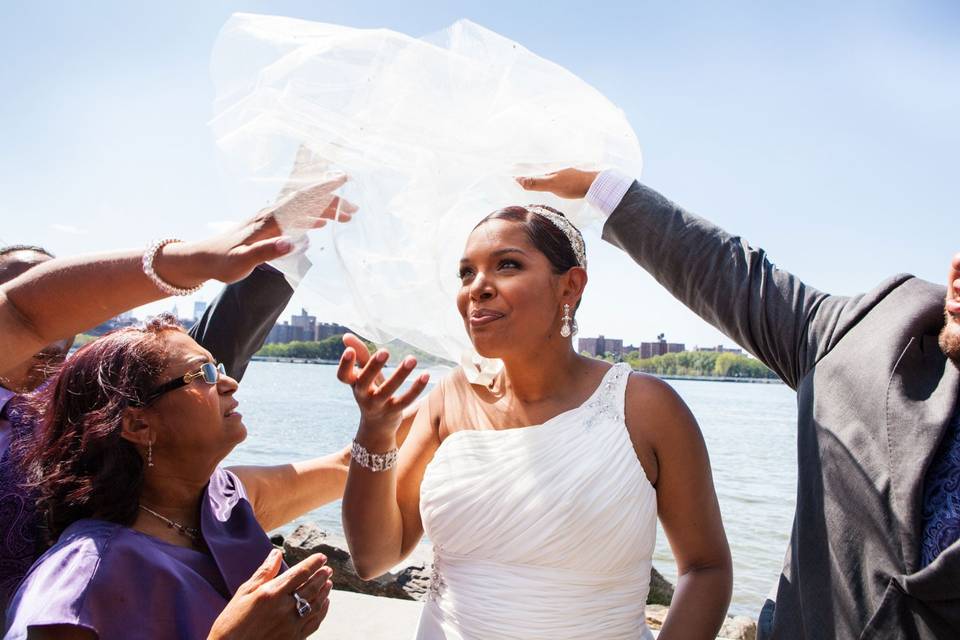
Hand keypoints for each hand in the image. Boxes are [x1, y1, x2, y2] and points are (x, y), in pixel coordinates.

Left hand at [158, 174, 357, 285]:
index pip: (300, 200)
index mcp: (268, 220)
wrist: (201, 258)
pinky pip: (295, 216)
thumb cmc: (221, 262)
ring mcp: (269, 219)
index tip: (342, 179)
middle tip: (355, 209)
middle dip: (332, 202)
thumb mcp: (242, 261)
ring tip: (346, 216)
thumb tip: (294, 242)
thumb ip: (267, 251)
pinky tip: (320, 224)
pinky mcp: (267, 226)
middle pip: (306, 202)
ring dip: (324, 210)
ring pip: (302, 208)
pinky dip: (311, 216)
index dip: (322, 189)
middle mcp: (270, 214)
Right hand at [208, 549, 332, 639]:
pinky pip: (314, 623)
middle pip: (312, 587)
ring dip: (324, 592)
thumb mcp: (244, 592)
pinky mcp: (294, 638)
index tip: (321, 557)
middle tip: (328, 569)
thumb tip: (276, 553)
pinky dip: (322, 611)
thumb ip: (264, 572)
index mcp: (272, 594)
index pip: (301, 573)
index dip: (314, 563)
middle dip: (322, 576)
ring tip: (328, 584)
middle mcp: (285, 608)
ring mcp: (291, 625)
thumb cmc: (232, 621)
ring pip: (316, 605)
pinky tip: (324, 604)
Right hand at [337, 343, 429, 438]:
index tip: (349, 350)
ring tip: (412, 359)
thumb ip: (359, 355)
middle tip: (385, 351)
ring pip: (388, 390)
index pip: (343, 376)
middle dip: (373, 366)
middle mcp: (363, 396)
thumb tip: (346, 336)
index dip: (344, 364)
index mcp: (354, 384)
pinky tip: (425, 374)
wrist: (376, 427)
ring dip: (400, 374)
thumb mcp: (363, 375)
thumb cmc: (370, 392)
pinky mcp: (394, 411)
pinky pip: (406, 400)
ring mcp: (378, 405)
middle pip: (364, 381)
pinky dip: (416, 388)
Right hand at [515, 168, 598, 198]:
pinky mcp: (564, 176)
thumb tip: (518, 180)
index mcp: (547, 165)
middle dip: (523, 168)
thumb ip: (536, 183)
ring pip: (541, 170)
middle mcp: (552, 165)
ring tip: (523, 174)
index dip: (517, 168)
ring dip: (533, 172)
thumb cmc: (574, 184)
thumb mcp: (553, 184)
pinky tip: (542, 180)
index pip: (528, 165)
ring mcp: (559, 170)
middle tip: (511, 169)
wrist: (596, 184)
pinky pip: (549, 175)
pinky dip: (542, 176)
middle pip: (534, 166)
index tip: (506, 170)